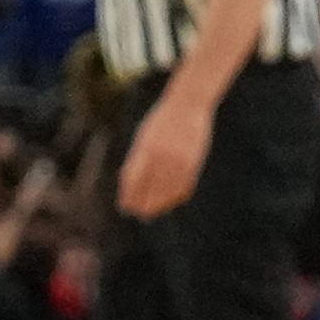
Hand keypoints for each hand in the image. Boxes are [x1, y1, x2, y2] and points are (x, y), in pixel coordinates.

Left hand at [113, 91, 208, 221]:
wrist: (188, 104)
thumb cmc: (162, 120)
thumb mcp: (145, 137)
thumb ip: (138, 160)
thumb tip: (130, 185)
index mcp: (145, 149)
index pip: (133, 181)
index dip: (129, 197)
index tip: (126, 207)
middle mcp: (160, 156)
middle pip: (150, 190)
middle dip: (144, 205)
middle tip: (140, 215)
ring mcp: (178, 160)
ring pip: (167, 193)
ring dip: (160, 205)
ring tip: (155, 212)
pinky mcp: (193, 163)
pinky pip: (184, 187)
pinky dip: (177, 197)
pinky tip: (171, 202)